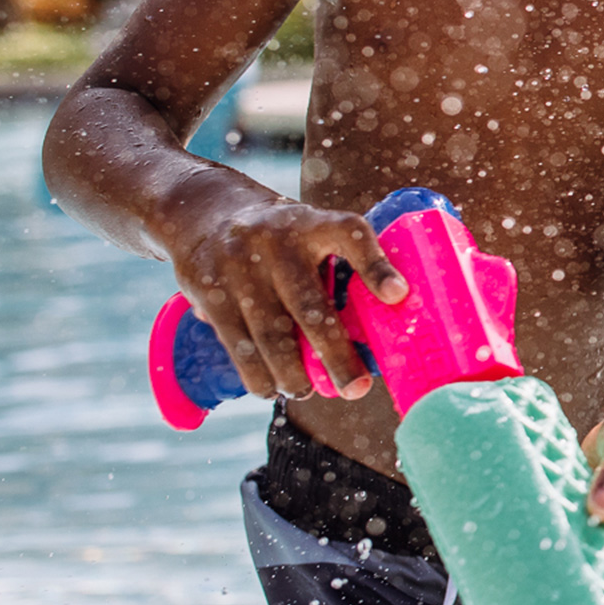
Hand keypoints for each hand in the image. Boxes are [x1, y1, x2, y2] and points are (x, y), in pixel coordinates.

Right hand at [159, 184, 409, 401]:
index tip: (398, 296)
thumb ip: (343, 264)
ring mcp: (239, 267)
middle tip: (356, 389)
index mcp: (314, 223)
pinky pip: (236, 344)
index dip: (375, 265)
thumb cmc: (281, 237)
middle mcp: (276, 243)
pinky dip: (256, 374)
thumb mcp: (311, 230)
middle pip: (309, 306)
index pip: (350, 234)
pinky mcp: (209, 292)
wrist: (205, 212)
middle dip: (335, 354)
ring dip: (292, 374)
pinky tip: (272, 389)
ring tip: (306, 392)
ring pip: (270, 334)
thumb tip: (387, 317)